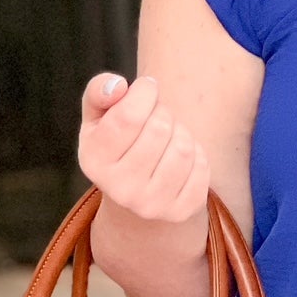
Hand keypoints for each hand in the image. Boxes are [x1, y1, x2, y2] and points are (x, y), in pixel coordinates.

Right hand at [78, 73, 209, 223]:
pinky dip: (197, 153)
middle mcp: (120, 189)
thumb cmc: (118, 143)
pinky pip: (201, 166)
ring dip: (181, 131)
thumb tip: (118, 86)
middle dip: (163, 112)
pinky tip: (179, 158)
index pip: (128, 116)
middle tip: (157, 117)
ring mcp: (151, 204)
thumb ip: (100, 93)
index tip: (147, 88)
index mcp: (94, 161)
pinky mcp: (181, 211)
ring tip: (168, 136)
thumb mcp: (98, 117)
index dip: (145, 92)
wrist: (136, 193)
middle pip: (159, 128)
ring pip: (183, 147)